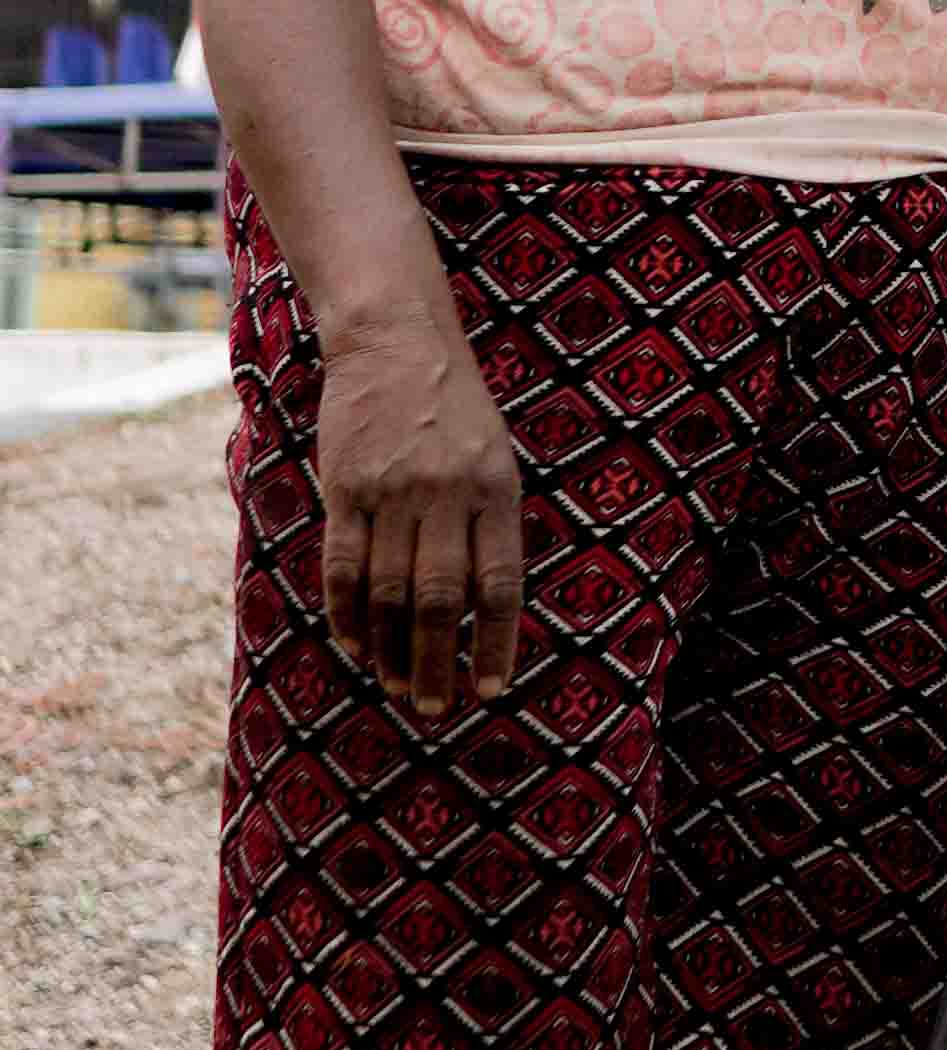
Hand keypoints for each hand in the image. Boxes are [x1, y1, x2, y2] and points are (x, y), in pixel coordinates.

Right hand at [317, 310, 524, 721]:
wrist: (396, 343)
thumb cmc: (457, 409)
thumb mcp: (496, 459)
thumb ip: (491, 525)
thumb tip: (485, 609)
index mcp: (495, 491)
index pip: (499, 585)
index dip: (495, 643)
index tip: (490, 689)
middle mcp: (446, 496)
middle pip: (441, 599)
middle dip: (439, 661)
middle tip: (435, 707)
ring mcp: (392, 493)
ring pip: (389, 590)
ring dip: (392, 647)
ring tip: (399, 686)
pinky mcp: (346, 488)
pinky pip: (344, 564)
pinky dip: (347, 612)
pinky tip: (355, 644)